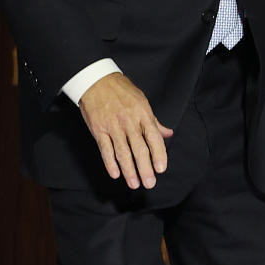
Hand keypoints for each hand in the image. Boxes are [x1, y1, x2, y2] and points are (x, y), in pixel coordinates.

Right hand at [79, 72, 173, 189]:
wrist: (96, 80)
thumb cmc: (121, 91)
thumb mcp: (142, 101)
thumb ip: (154, 121)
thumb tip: (168, 133)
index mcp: (142, 114)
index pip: (153, 138)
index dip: (158, 154)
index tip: (161, 169)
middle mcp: (129, 122)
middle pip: (139, 149)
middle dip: (145, 168)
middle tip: (149, 183)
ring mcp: (113, 126)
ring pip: (122, 152)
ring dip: (129, 170)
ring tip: (134, 184)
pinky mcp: (99, 130)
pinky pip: (105, 149)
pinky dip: (110, 163)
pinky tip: (115, 174)